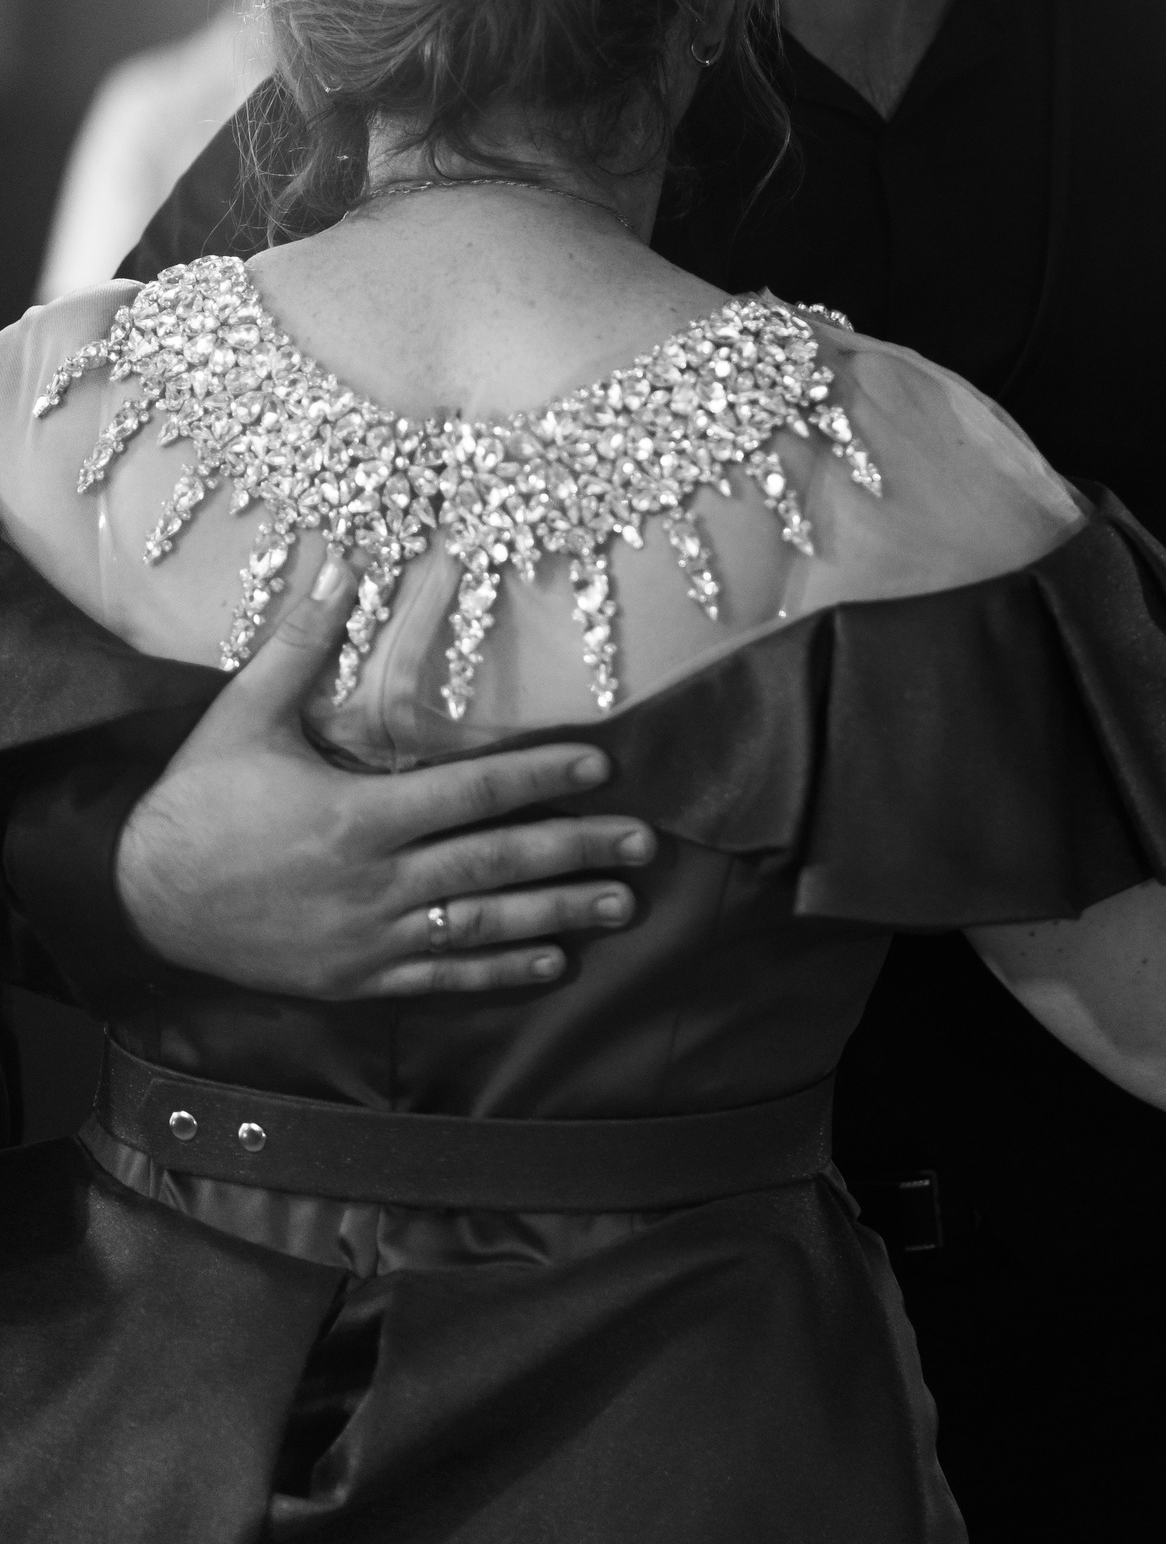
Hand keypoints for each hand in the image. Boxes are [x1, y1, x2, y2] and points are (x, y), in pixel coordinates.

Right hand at [116, 550, 652, 996]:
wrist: (141, 901)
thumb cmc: (197, 802)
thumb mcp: (242, 716)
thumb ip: (299, 642)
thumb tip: (341, 564)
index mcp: (356, 815)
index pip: (470, 793)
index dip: (540, 776)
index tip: (600, 765)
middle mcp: (374, 882)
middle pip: (494, 864)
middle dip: (576, 850)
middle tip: (645, 844)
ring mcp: (368, 938)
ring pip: (480, 926)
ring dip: (557, 914)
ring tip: (621, 906)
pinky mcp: (356, 978)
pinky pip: (441, 979)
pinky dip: (498, 970)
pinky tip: (550, 962)